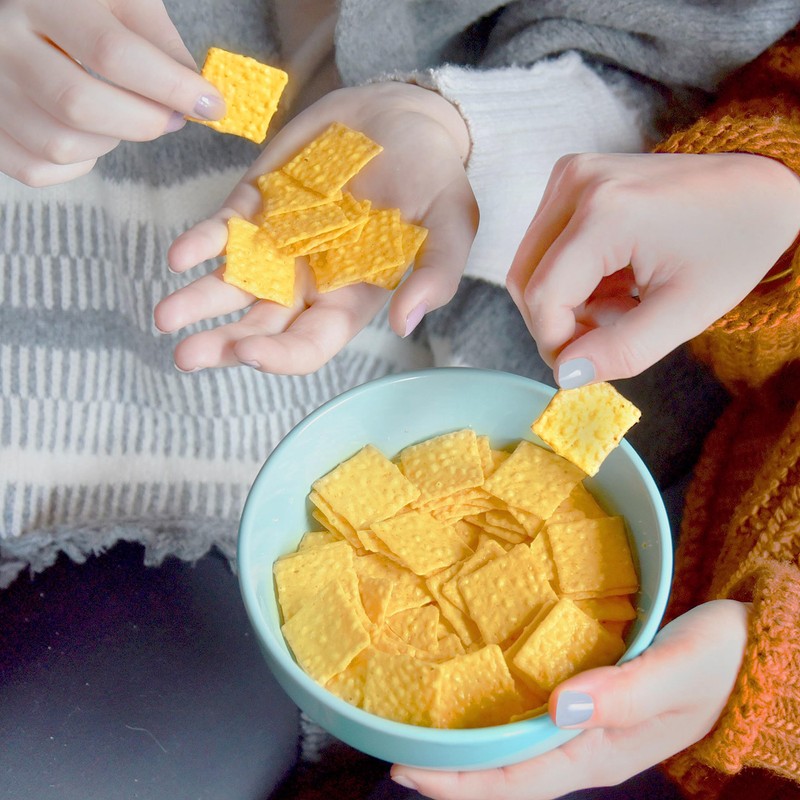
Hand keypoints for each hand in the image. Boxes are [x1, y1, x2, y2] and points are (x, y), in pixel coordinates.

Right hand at [0, 0, 224, 185]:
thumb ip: (158, 38)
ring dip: (112, 141)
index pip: (112, 53)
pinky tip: (90, 135)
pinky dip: (78, 165)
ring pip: (61, 144)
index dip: (171, 87)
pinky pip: (39, 170)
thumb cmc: (77, 1)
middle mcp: (2, 42)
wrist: (15, 7)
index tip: (210, 105)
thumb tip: (197, 94)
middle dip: (146, 121)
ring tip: (124, 115)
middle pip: (81, 105)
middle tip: (173, 117)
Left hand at [153, 82, 476, 374]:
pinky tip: (180, 255)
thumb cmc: (434, 176)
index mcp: (351, 297)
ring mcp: (278, 243)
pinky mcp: (257, 204)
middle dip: (223, 344)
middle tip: (187, 356)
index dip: (281, 356)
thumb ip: (437, 273)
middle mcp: (308, 280)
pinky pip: (224, 231)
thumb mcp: (451, 224)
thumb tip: (406, 323)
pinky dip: (201, 242)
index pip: (310, 343)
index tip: (249, 353)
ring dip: (197, 302)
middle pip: (260, 325)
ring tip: (164, 316)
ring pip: (232, 284)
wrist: (403, 116)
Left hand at [392, 600, 749, 799]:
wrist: (751, 654)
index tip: (407, 771)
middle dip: (448, 770)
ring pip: (513, 748)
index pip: (516, 781)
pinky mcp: (588, 701)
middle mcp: (584, 747)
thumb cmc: (718, 662)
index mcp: (600, 752)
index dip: (459, 781)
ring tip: (418, 728)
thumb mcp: (676, 672)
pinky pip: (530, 719)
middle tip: (393, 749)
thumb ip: (623, 692)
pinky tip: (470, 696)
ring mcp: (585, 727)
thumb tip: (560, 706)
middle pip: (504, 772)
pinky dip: (493, 715)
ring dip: (466, 744)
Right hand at [506, 152, 799, 385]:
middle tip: (607, 339)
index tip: (588, 365)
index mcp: (606, 211)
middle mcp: (577, 182)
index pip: (543, 295)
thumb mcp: (685, 312)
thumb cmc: (734, 245)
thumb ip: (622, 350)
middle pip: (526, 280)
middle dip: (558, 323)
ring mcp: (571, 175)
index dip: (555, 342)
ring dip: (565, 302)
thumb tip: (566, 375)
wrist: (760, 187)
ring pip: (531, 267)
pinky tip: (615, 282)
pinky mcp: (571, 178)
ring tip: (622, 305)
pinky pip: (544, 248)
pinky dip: (570, 279)